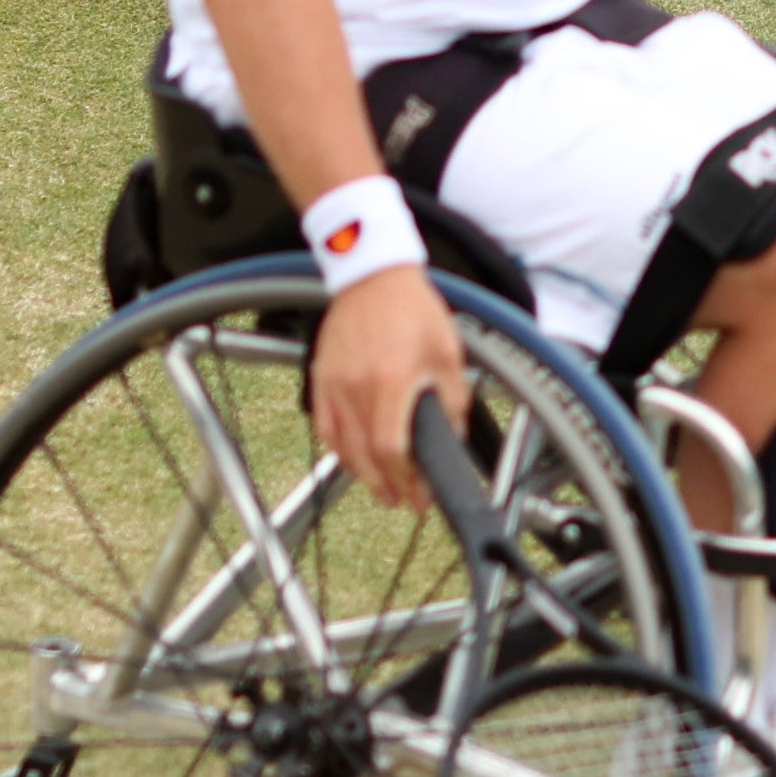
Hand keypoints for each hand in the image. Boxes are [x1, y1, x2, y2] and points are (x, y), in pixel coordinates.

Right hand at [311, 261, 469, 509]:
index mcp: (391, 381)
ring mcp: (334, 384)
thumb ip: (453, 397)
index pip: (391, 448)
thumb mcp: (447, 352)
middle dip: (387, 486)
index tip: (421, 496)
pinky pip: (325, 427)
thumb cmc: (412, 309)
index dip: (406, 480)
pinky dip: (340, 449)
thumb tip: (454, 434)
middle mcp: (357, 388)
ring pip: (342, 446)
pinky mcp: (321, 378)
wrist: (373, 275)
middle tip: (405, 501)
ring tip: (383, 489)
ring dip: (362, 475)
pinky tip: (354, 460)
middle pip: (365, 457)